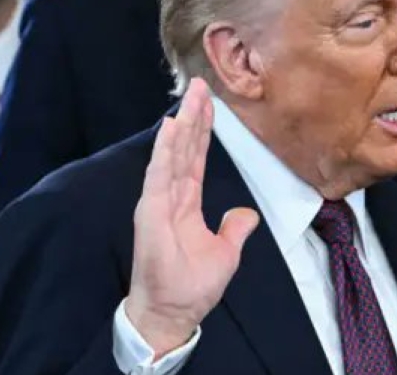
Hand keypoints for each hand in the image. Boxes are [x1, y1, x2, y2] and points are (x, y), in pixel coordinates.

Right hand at [125, 79, 259, 353]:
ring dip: (182, 123)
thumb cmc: (191, 287)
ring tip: (190, 95)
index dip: (203, 130)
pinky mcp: (151, 212)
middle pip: (184, 148)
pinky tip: (172, 126)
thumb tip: (245, 213)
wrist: (173, 313)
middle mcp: (171, 196)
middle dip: (193, 115)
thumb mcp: (225, 252)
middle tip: (200, 84)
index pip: (196, 157)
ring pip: (173, 153)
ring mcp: (159, 202)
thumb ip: (234, 228)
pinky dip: (166, 150)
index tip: (209, 103)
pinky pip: (160, 174)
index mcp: (187, 202)